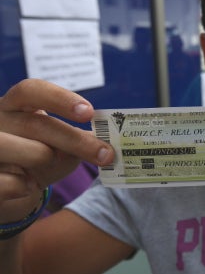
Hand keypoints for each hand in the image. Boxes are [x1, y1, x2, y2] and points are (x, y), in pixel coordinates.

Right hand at [0, 79, 113, 221]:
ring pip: (16, 148)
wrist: (8, 192)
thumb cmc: (39, 159)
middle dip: (75, 140)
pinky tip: (28, 185)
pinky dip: (23, 186)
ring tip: (48, 164)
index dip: (60, 99)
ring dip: (41, 158)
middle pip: (36, 123)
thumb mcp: (62, 147)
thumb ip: (82, 140)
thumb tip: (115, 143)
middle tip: (106, 154)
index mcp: (15, 106)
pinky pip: (5, 182)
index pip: (31, 90)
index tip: (89, 112)